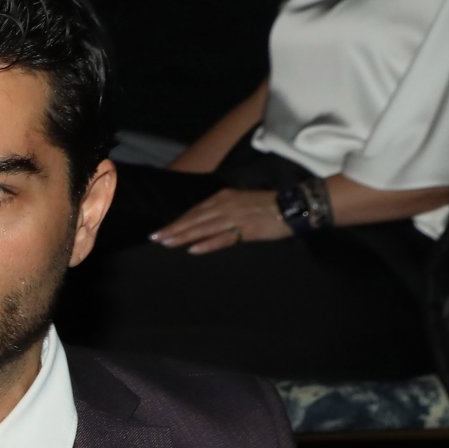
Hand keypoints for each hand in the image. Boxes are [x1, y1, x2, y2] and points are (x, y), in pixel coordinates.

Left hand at [151, 188, 289, 253]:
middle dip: (173, 229)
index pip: (195, 211)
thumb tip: (203, 222)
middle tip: (154, 238)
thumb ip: (222, 210)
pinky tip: (193, 250)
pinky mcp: (246, 230)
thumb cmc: (268, 205)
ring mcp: (235, 217)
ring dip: (183, 236)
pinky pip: (223, 238)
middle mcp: (226, 205)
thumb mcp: (240, 202)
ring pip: (204, 228)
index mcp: (224, 197)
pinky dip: (207, 244)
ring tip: (166, 243)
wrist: (294, 205)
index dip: (177, 221)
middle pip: (194, 219)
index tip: (161, 231)